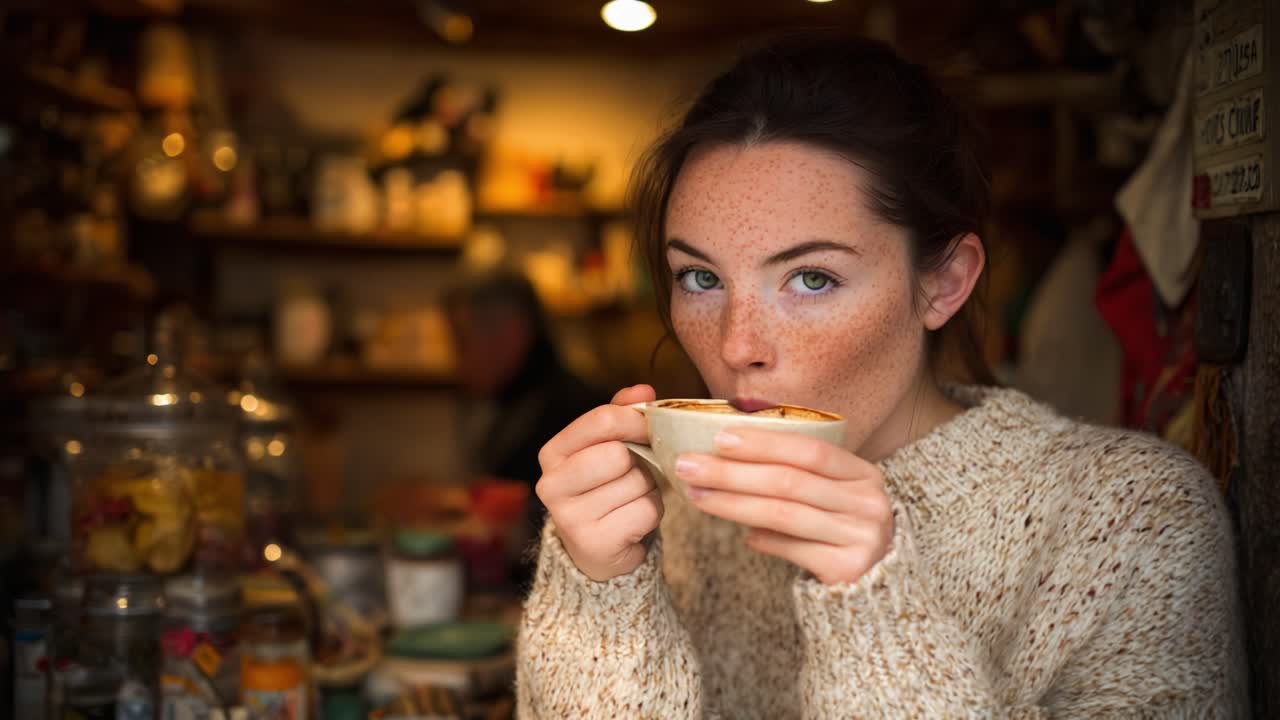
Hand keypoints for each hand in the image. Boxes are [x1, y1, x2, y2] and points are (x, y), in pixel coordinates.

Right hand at [535, 384, 662, 581]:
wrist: (599, 549)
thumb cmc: (606, 488)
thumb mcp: (608, 446)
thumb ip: (622, 414)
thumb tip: (644, 391)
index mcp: (552, 453)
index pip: (602, 420)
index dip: (636, 419)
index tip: (649, 427)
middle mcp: (551, 485)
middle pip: (620, 453)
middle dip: (641, 461)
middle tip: (636, 472)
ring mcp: (570, 517)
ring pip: (638, 482)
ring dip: (649, 488)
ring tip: (632, 498)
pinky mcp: (595, 543)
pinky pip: (647, 511)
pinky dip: (652, 513)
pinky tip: (634, 520)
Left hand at [674, 428, 893, 585]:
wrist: (876, 590)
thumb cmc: (840, 531)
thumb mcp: (830, 496)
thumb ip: (794, 474)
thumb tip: (727, 454)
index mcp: (863, 474)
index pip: (808, 450)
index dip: (763, 443)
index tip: (718, 438)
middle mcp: (868, 502)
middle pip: (789, 481)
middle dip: (732, 471)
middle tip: (689, 465)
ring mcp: (862, 536)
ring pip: (783, 514)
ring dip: (733, 502)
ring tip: (696, 495)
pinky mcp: (849, 568)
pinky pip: (793, 549)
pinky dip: (764, 540)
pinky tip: (743, 536)